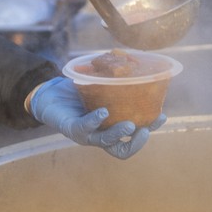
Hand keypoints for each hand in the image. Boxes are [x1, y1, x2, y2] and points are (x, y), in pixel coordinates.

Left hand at [28, 77, 165, 159]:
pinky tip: (103, 112)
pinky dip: (95, 120)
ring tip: (129, 125)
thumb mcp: (100, 87)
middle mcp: (100, 136)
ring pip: (105, 143)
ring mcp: (86, 136)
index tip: (162, 116)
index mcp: (110, 129)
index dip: (150, 129)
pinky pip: (85, 127)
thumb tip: (137, 61)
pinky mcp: (71, 129)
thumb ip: (117, 80)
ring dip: (118, 134)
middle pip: (121, 150)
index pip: (134, 136)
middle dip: (136, 143)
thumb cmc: (78, 93)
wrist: (50, 96)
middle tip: (145, 130)